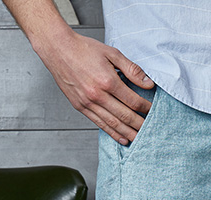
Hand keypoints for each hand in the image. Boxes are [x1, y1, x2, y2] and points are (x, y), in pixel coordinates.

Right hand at [33, 29, 154, 144]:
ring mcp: (88, 103)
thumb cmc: (83, 49)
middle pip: (125, 116)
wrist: (58, 49)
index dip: (146, 108)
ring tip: (138, 139)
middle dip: (140, 125)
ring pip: (113, 123)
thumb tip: (148, 83)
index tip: (152, 111)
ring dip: (127, 133)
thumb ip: (131, 69)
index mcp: (108, 81)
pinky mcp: (80, 107)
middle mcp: (98, 95)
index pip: (133, 101)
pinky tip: (121, 138)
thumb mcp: (112, 53)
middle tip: (150, 131)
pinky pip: (99, 124)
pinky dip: (112, 132)